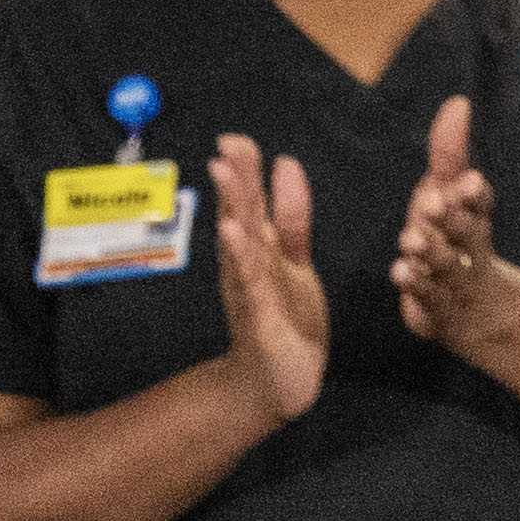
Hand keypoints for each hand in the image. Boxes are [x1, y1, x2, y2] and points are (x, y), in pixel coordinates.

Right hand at [206, 133, 327, 424]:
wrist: (279, 381)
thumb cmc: (286, 318)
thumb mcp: (294, 260)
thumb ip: (291, 217)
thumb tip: (285, 164)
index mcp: (261, 249)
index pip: (253, 203)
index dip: (247, 171)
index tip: (237, 139)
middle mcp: (249, 264)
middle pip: (242, 214)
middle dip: (237, 180)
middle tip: (229, 144)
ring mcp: (250, 288)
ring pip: (240, 242)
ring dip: (233, 207)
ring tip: (225, 174)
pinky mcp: (258, 316)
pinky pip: (249, 282)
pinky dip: (241, 257)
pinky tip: (233, 233)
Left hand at [390, 98, 519, 358]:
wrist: (475, 310)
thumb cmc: (453, 240)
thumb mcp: (448, 194)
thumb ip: (449, 153)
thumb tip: (458, 104)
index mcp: (474, 219)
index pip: (481, 204)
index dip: (475, 195)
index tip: (469, 182)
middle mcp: (471, 250)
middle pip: (469, 234)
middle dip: (454, 218)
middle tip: (434, 203)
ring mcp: (458, 282)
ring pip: (448, 266)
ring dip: (431, 252)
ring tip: (410, 240)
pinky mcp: (441, 311)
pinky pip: (431, 300)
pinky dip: (418, 287)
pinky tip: (400, 272)